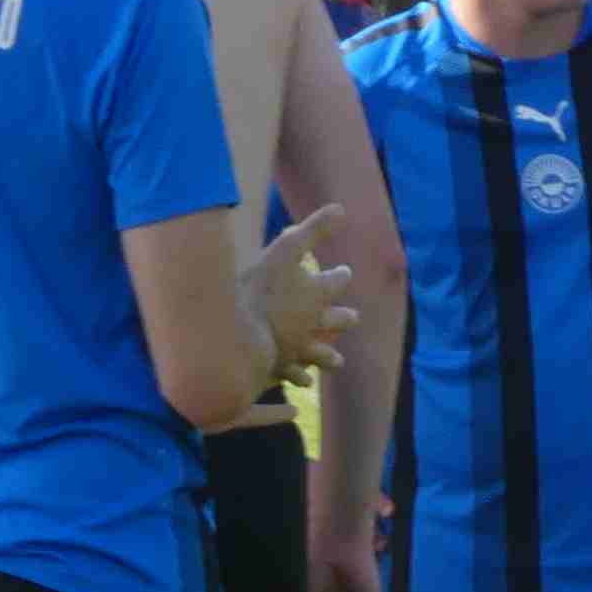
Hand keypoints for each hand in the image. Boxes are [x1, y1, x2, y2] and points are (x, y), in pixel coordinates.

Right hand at [237, 203, 356, 396]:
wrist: (239, 332)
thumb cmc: (260, 287)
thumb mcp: (286, 249)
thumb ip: (313, 229)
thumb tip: (342, 208)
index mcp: (317, 294)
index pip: (336, 282)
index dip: (340, 276)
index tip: (344, 273)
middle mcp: (314, 324)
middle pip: (336, 320)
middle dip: (344, 318)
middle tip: (352, 317)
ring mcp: (299, 348)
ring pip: (322, 355)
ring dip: (330, 356)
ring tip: (337, 362)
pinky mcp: (282, 366)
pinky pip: (295, 374)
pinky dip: (300, 377)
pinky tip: (304, 383)